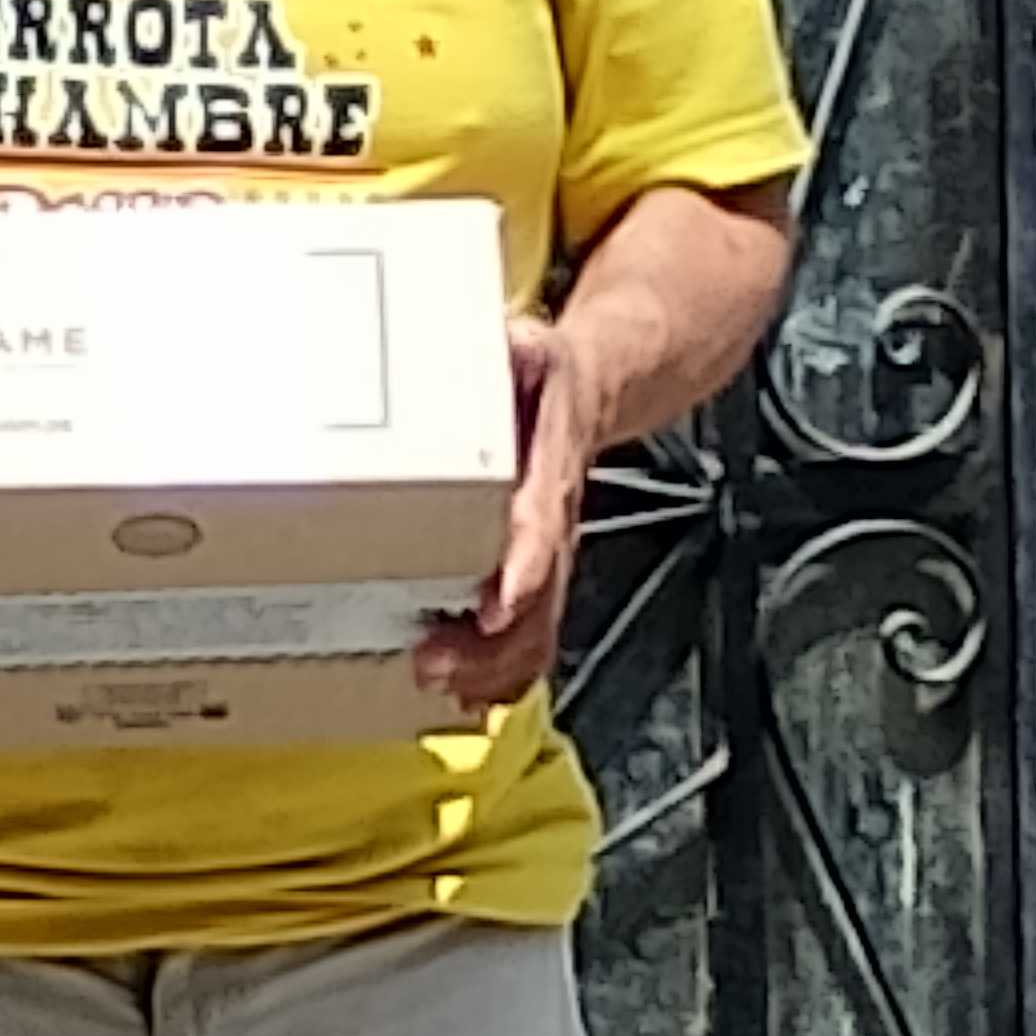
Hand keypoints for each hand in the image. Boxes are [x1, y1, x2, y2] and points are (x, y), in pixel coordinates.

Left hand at [416, 311, 597, 718]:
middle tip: (434, 665)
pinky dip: (500, 673)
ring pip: (533, 629)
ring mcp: (547, 555)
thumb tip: (510, 340)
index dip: (524, 566)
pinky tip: (466, 695)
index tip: (497, 605)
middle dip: (490, 645)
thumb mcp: (536, 348)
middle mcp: (552, 522)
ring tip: (441, 688)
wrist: (600, 385)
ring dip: (491, 670)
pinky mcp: (533, 573)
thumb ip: (523, 348)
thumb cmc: (551, 376)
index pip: (542, 523)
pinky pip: (528, 634)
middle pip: (535, 600)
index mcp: (550, 469)